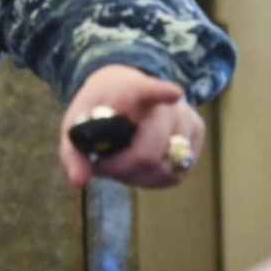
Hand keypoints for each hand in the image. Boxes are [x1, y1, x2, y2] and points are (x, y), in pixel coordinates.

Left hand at [58, 64, 204, 188]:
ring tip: (122, 160)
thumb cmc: (97, 111)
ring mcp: (184, 114)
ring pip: (164, 168)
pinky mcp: (197, 130)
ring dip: (137, 176)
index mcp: (129, 89)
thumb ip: (72, 153)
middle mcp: (164, 100)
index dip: (160, 92)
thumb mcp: (76, 127)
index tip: (173, 93)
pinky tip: (140, 166)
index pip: (147, 89)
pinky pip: (177, 172)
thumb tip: (78, 181)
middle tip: (105, 165)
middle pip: (147, 154)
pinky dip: (155, 178)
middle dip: (121, 169)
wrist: (121, 88)